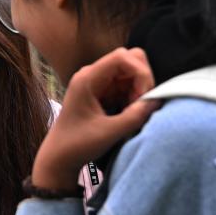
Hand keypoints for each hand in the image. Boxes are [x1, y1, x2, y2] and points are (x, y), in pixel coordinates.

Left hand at [32, 47, 158, 189]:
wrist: (58, 158)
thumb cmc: (78, 145)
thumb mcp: (109, 132)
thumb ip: (135, 116)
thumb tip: (157, 100)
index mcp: (88, 78)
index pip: (122, 56)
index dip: (140, 72)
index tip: (145, 96)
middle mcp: (92, 75)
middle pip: (129, 60)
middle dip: (142, 80)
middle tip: (140, 106)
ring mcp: (97, 83)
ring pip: (129, 74)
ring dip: (138, 91)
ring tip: (132, 113)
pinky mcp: (101, 93)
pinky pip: (125, 86)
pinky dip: (132, 97)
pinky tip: (128, 114)